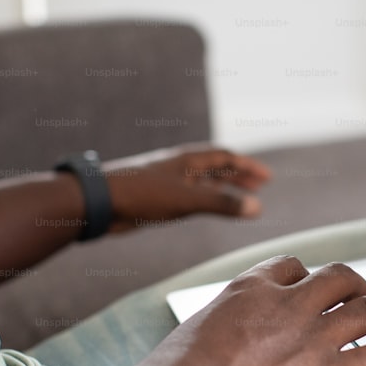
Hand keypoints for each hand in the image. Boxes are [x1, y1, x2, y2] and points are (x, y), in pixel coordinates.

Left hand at [102, 143, 270, 232]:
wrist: (98, 201)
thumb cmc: (142, 194)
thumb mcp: (188, 200)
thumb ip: (223, 205)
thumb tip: (257, 208)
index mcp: (188, 160)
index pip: (225, 158)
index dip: (247, 167)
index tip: (266, 177)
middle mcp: (179, 167)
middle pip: (215, 168)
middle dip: (238, 176)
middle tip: (258, 186)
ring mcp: (167, 181)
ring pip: (202, 182)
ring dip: (223, 188)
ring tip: (239, 198)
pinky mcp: (155, 197)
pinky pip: (189, 195)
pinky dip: (205, 199)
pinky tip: (206, 207)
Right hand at [141, 256, 365, 365]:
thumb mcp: (195, 336)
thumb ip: (220, 332)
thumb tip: (217, 348)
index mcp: (252, 289)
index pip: (291, 268)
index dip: (308, 278)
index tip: (315, 286)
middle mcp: (289, 303)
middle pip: (338, 278)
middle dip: (360, 284)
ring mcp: (312, 335)